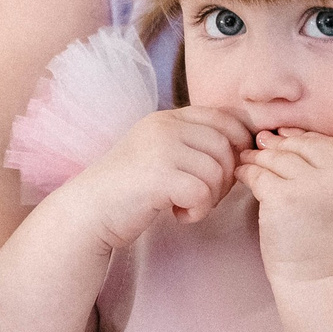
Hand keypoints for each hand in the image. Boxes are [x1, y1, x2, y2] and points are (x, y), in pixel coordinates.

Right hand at [62, 106, 249, 251]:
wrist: (88, 211)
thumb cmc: (129, 188)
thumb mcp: (160, 152)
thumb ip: (191, 143)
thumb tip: (243, 145)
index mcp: (167, 117)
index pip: (223, 117)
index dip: (238, 144)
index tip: (228, 170)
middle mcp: (165, 126)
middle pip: (226, 145)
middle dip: (225, 177)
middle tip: (204, 196)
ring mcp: (161, 149)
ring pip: (217, 171)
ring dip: (210, 197)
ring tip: (187, 205)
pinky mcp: (158, 176)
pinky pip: (202, 193)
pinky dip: (197, 211)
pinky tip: (178, 214)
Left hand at [237, 128, 332, 283]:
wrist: (323, 285)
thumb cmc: (330, 250)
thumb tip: (290, 138)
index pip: (331, 144)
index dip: (305, 138)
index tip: (286, 138)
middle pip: (305, 145)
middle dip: (281, 143)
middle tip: (262, 143)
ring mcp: (313, 187)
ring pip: (280, 157)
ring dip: (260, 156)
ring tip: (248, 158)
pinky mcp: (284, 198)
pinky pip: (260, 174)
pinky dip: (247, 171)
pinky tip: (241, 174)